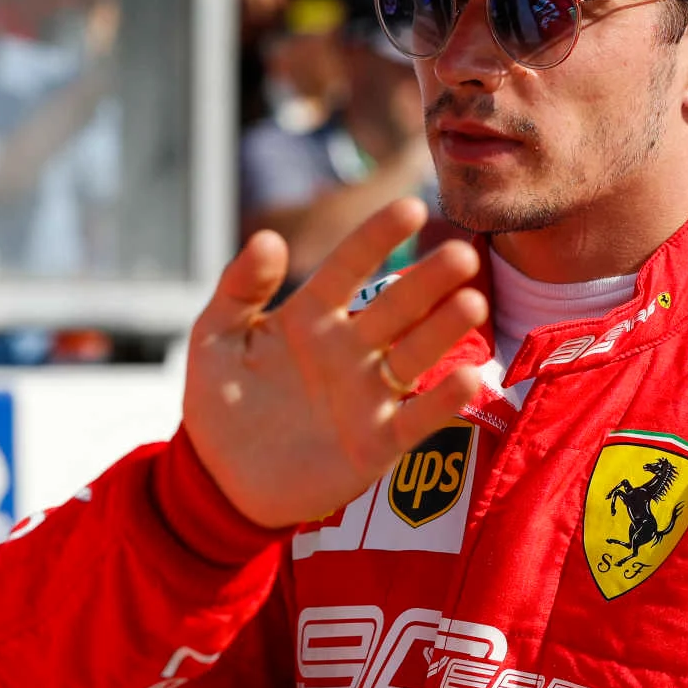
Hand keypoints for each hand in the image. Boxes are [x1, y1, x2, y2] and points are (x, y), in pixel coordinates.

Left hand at [184, 199, 485, 528]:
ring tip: (472, 301)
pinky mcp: (376, 442)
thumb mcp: (215, 339)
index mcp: (310, 317)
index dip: (376, 238)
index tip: (410, 207)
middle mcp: (348, 349)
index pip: (348, 268)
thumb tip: (268, 237)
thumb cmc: (220, 402)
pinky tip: (468, 377)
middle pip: (395, 308)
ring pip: (414, 354)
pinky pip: (416, 418)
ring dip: (443, 329)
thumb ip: (239, 289)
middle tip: (460, 253)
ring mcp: (366, 394)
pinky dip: (443, 400)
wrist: (221, 479)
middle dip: (428, 280)